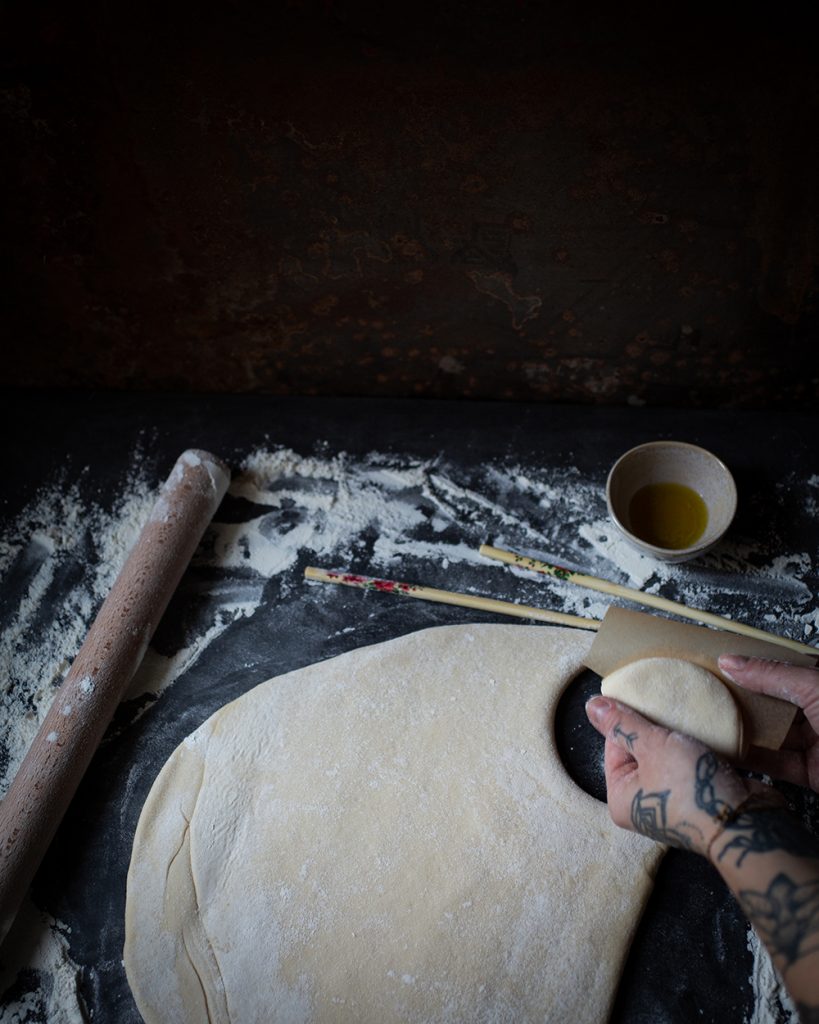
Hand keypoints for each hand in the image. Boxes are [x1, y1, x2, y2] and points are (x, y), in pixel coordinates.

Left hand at [585, 695, 753, 858]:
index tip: (645, 698)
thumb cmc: (690, 787)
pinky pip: (690, 767)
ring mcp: (671, 803)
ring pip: (668, 758)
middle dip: (656, 728)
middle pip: (641, 751)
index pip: (613, 746)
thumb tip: (591, 705)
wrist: (746, 822)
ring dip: (678, 738)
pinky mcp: (698, 799)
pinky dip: (696, 751)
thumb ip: (623, 724)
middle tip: (669, 705)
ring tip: (688, 716)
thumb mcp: (652, 745)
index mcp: (619, 798)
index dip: (629, 720)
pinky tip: (705, 732)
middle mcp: (642, 804)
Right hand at [719, 655, 818, 791]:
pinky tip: (729, 750)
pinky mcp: (815, 774)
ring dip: (744, 728)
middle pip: (777, 701)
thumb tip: (732, 661)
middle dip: (745, 697)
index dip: (755, 664)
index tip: (724, 661)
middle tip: (710, 690)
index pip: (785, 668)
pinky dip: (753, 759)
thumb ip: (772, 675)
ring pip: (774, 733)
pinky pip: (777, 763)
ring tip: (711, 719)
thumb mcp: (816, 688)